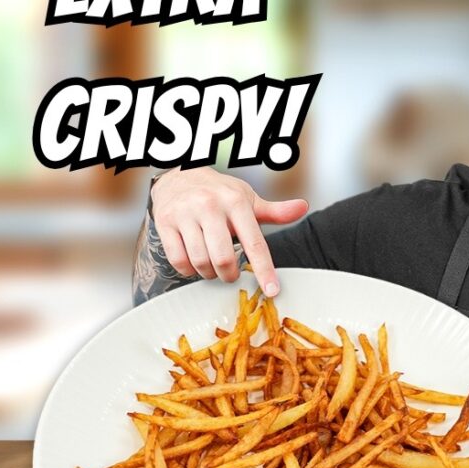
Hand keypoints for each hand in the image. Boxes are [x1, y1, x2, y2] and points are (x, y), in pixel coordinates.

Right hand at [150, 167, 307, 296]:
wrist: (180, 176)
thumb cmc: (219, 193)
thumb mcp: (248, 199)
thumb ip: (275, 211)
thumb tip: (303, 208)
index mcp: (236, 201)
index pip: (254, 242)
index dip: (264, 270)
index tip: (272, 291)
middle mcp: (210, 205)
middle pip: (223, 258)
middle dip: (229, 274)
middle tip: (230, 274)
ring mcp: (185, 213)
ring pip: (200, 261)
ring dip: (209, 273)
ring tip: (213, 266)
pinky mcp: (164, 222)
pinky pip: (178, 260)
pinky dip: (189, 270)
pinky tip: (195, 263)